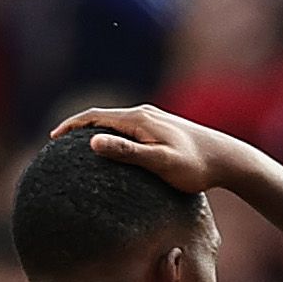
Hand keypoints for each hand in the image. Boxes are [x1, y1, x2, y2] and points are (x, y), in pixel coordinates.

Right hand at [60, 104, 256, 197]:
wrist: (230, 160)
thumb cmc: (196, 166)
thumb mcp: (161, 163)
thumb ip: (128, 153)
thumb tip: (93, 142)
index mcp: (138, 119)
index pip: (94, 117)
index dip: (71, 126)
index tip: (52, 138)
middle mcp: (144, 114)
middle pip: (102, 117)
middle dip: (79, 128)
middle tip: (59, 144)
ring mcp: (155, 120)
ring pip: (116, 123)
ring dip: (96, 131)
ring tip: (80, 149)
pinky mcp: (163, 129)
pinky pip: (130, 130)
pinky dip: (114, 137)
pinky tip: (115, 153)